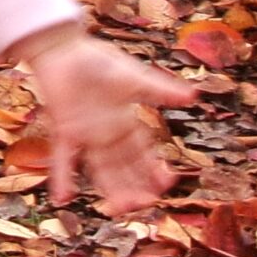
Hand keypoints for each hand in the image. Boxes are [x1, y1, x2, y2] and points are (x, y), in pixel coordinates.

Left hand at [17, 28, 196, 215]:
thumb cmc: (97, 60)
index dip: (154, 168)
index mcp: (124, 121)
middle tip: (146, 204)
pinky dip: (62, 177)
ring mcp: (84, 134)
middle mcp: (106, 133)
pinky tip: (63, 198)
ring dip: (109, 187)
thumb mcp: (134, 76)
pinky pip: (62, 157)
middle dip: (135, 186)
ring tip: (120, 208)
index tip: (167, 184)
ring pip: (100, 168)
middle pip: (123, 166)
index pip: (143, 151)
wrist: (63, 47)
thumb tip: (194, 96)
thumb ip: (160, 89)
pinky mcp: (64, 129)